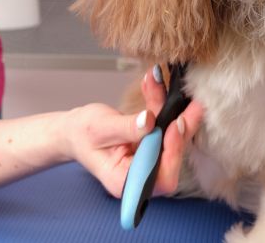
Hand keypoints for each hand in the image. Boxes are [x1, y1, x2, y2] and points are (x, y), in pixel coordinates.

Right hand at [59, 68, 203, 196]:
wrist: (73, 130)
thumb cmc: (81, 135)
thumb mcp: (101, 129)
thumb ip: (126, 127)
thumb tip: (149, 121)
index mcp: (125, 181)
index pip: (160, 177)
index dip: (173, 153)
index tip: (176, 126)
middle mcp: (140, 175)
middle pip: (172, 157)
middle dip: (182, 130)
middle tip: (191, 106)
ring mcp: (147, 159)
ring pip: (170, 139)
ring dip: (173, 112)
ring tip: (175, 90)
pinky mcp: (150, 144)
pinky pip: (162, 126)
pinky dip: (161, 105)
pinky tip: (157, 85)